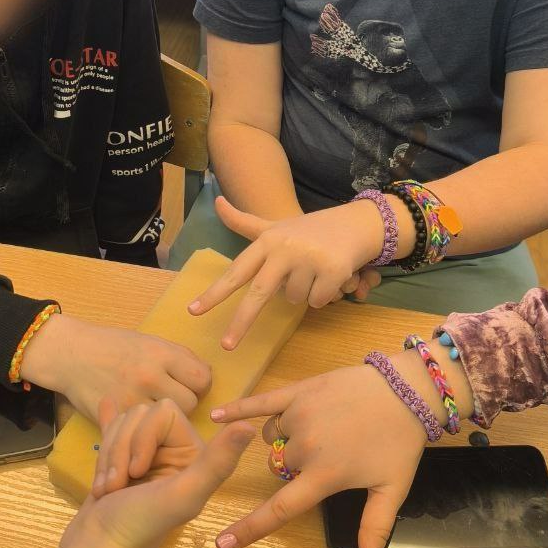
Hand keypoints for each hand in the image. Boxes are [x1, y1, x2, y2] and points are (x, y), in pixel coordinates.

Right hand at [20, 313, 210, 419]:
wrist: (70, 355)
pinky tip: (139, 422)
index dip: (199, 384)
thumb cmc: (111, 345)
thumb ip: (177, 357)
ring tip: (155, 413)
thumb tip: (205, 375)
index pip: (202, 378)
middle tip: (171, 401)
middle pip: (190, 403)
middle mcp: (149, 376)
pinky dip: (144, 430)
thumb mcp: (148, 341)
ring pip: (168, 422)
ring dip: (165, 421)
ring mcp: (132, 399)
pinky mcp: (116, 418)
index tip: (189, 385)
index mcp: (160, 353)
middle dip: (185, 404)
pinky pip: (143, 431)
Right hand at [40, 398, 253, 547]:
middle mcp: (172, 454)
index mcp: (193, 457)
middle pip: (140, 414)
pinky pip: (114, 429)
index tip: (138, 472)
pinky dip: (109, 423)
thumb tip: (250, 426)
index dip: (143, 437)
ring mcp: (144, 457)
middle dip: (121, 449)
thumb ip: (217, 462)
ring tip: (108, 488)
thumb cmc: (140, 525)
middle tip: (119, 484)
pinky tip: (106, 404)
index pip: (163, 411)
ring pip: (122, 424)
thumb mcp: (183, 495)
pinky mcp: (118, 462)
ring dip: (108, 456)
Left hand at [188, 195, 393, 347]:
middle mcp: (284, 249)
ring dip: (302, 292)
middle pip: (258, 293)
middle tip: (227, 346)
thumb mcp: (274, 226)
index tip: (193, 310)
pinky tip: (329, 276)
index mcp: (267, 241)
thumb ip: (243, 221)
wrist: (354, 223)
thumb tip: (216, 201)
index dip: (214, 292)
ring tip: (312, 271)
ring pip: (293, 299)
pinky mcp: (331, 271)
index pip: (237, 270)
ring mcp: (308, 260)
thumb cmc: (308, 231)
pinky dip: (322, 295)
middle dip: (241, 322)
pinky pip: (317, 302)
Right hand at [209, 359, 445, 547]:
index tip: (221, 545)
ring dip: (285, 440)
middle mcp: (305, 446)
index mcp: (325, 475)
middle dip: (292, 469)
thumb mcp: (392, 489)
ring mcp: (299, 414)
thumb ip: (375, 530)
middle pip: (279, 468)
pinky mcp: (299, 390)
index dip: (248, 530)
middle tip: (328, 455)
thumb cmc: (400, 441)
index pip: (279, 509)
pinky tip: (217, 414)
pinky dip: (238, 409)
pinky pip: (261, 401)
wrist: (408, 388)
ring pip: (273, 438)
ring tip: (320, 429)